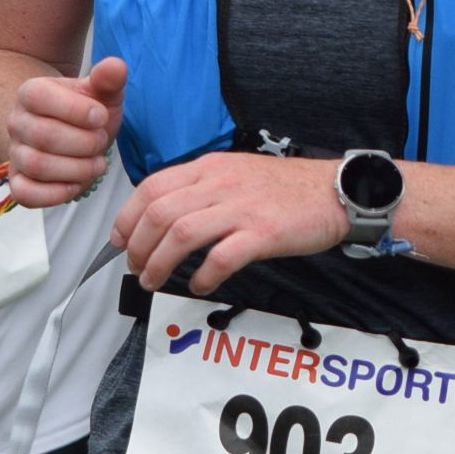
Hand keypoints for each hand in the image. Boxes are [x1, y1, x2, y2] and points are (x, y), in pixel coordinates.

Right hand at [7, 56, 126, 207]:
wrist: (74, 135)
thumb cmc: (88, 113)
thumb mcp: (103, 94)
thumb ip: (109, 79)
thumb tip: (115, 66)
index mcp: (31, 93)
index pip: (39, 98)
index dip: (75, 110)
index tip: (100, 117)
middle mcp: (17, 122)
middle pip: (43, 136)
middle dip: (83, 143)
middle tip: (101, 141)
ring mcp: (15, 153)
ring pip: (37, 165)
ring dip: (76, 169)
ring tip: (96, 163)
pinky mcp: (19, 182)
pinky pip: (25, 193)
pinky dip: (55, 194)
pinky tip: (77, 184)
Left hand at [112, 152, 346, 296]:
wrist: (335, 190)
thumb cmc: (286, 188)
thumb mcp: (236, 173)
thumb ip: (201, 189)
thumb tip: (164, 216)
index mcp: (209, 168)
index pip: (151, 187)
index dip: (126, 218)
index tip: (119, 241)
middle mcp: (220, 184)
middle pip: (159, 213)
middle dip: (137, 247)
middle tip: (136, 269)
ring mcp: (241, 208)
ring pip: (181, 234)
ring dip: (159, 264)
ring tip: (154, 281)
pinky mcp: (263, 233)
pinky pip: (221, 257)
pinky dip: (202, 275)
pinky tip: (198, 285)